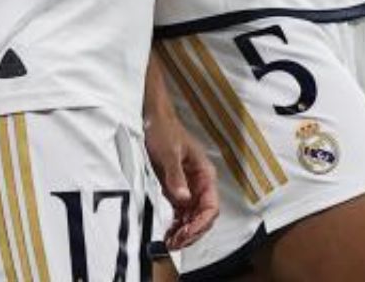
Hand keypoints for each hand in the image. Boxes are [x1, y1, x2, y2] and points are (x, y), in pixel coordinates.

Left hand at [145, 90, 218, 252]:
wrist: (154, 120)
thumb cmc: (165, 131)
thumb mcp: (169, 154)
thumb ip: (176, 177)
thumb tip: (183, 198)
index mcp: (205, 174)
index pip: (211, 206)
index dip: (201, 223)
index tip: (187, 233)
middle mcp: (200, 184)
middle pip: (204, 216)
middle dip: (192, 232)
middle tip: (176, 243)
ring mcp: (189, 188)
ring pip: (193, 218)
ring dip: (184, 233)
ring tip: (171, 243)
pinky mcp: (178, 190)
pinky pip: (182, 214)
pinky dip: (177, 226)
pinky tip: (169, 234)